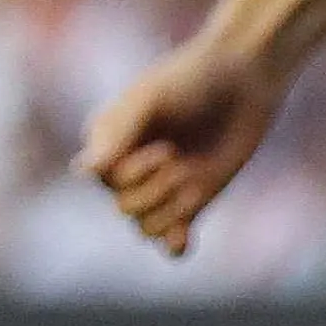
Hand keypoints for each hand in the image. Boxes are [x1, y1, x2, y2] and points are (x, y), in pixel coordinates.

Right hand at [75, 37, 290, 259]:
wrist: (242, 79)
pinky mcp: (192, 199)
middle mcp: (128, 170)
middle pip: (125, 208)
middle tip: (180, 160)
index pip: (103, 181)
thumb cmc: (189, 80)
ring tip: (192, 180)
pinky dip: (174, 245)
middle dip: (156, 191)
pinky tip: (183, 243)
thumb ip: (118, 134)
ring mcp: (161, 187)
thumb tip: (83, 172)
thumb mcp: (149, 100)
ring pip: (146, 227)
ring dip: (171, 211)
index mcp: (107, 144)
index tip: (165, 148)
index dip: (133, 174)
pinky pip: (172, 237)